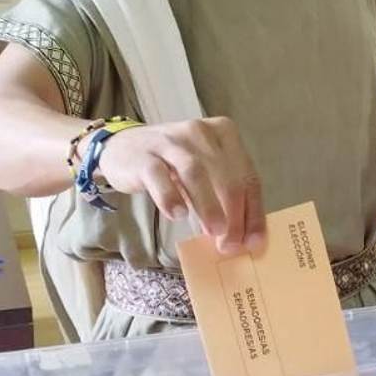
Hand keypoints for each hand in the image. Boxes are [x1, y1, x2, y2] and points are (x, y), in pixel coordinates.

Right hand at [94, 116, 264, 253]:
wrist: (121, 147)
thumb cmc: (172, 163)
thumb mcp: (205, 170)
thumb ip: (224, 193)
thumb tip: (243, 234)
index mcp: (224, 133)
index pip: (248, 175)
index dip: (253, 211)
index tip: (253, 241)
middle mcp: (200, 132)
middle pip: (227, 176)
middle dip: (234, 214)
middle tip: (231, 244)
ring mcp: (170, 142)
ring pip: (196, 174)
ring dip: (209, 206)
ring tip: (215, 233)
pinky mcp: (144, 156)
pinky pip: (160, 177)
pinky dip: (170, 197)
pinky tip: (178, 215)